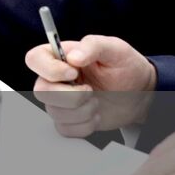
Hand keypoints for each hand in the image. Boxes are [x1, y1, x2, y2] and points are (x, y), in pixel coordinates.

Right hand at [26, 35, 156, 135]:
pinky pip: (65, 128)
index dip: (49, 69)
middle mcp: (55, 79)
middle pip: (41, 91)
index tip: (74, 73)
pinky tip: (95, 114)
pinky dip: (85, 125)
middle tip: (91, 90)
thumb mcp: (115, 49)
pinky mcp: (68, 119)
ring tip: (97, 102)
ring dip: (83, 111)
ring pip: (54, 112)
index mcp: (60, 57)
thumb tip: (73, 57)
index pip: (34, 59)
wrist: (140, 94)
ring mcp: (60, 101)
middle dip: (71, 96)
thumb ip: (93, 45)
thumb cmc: (125, 67)